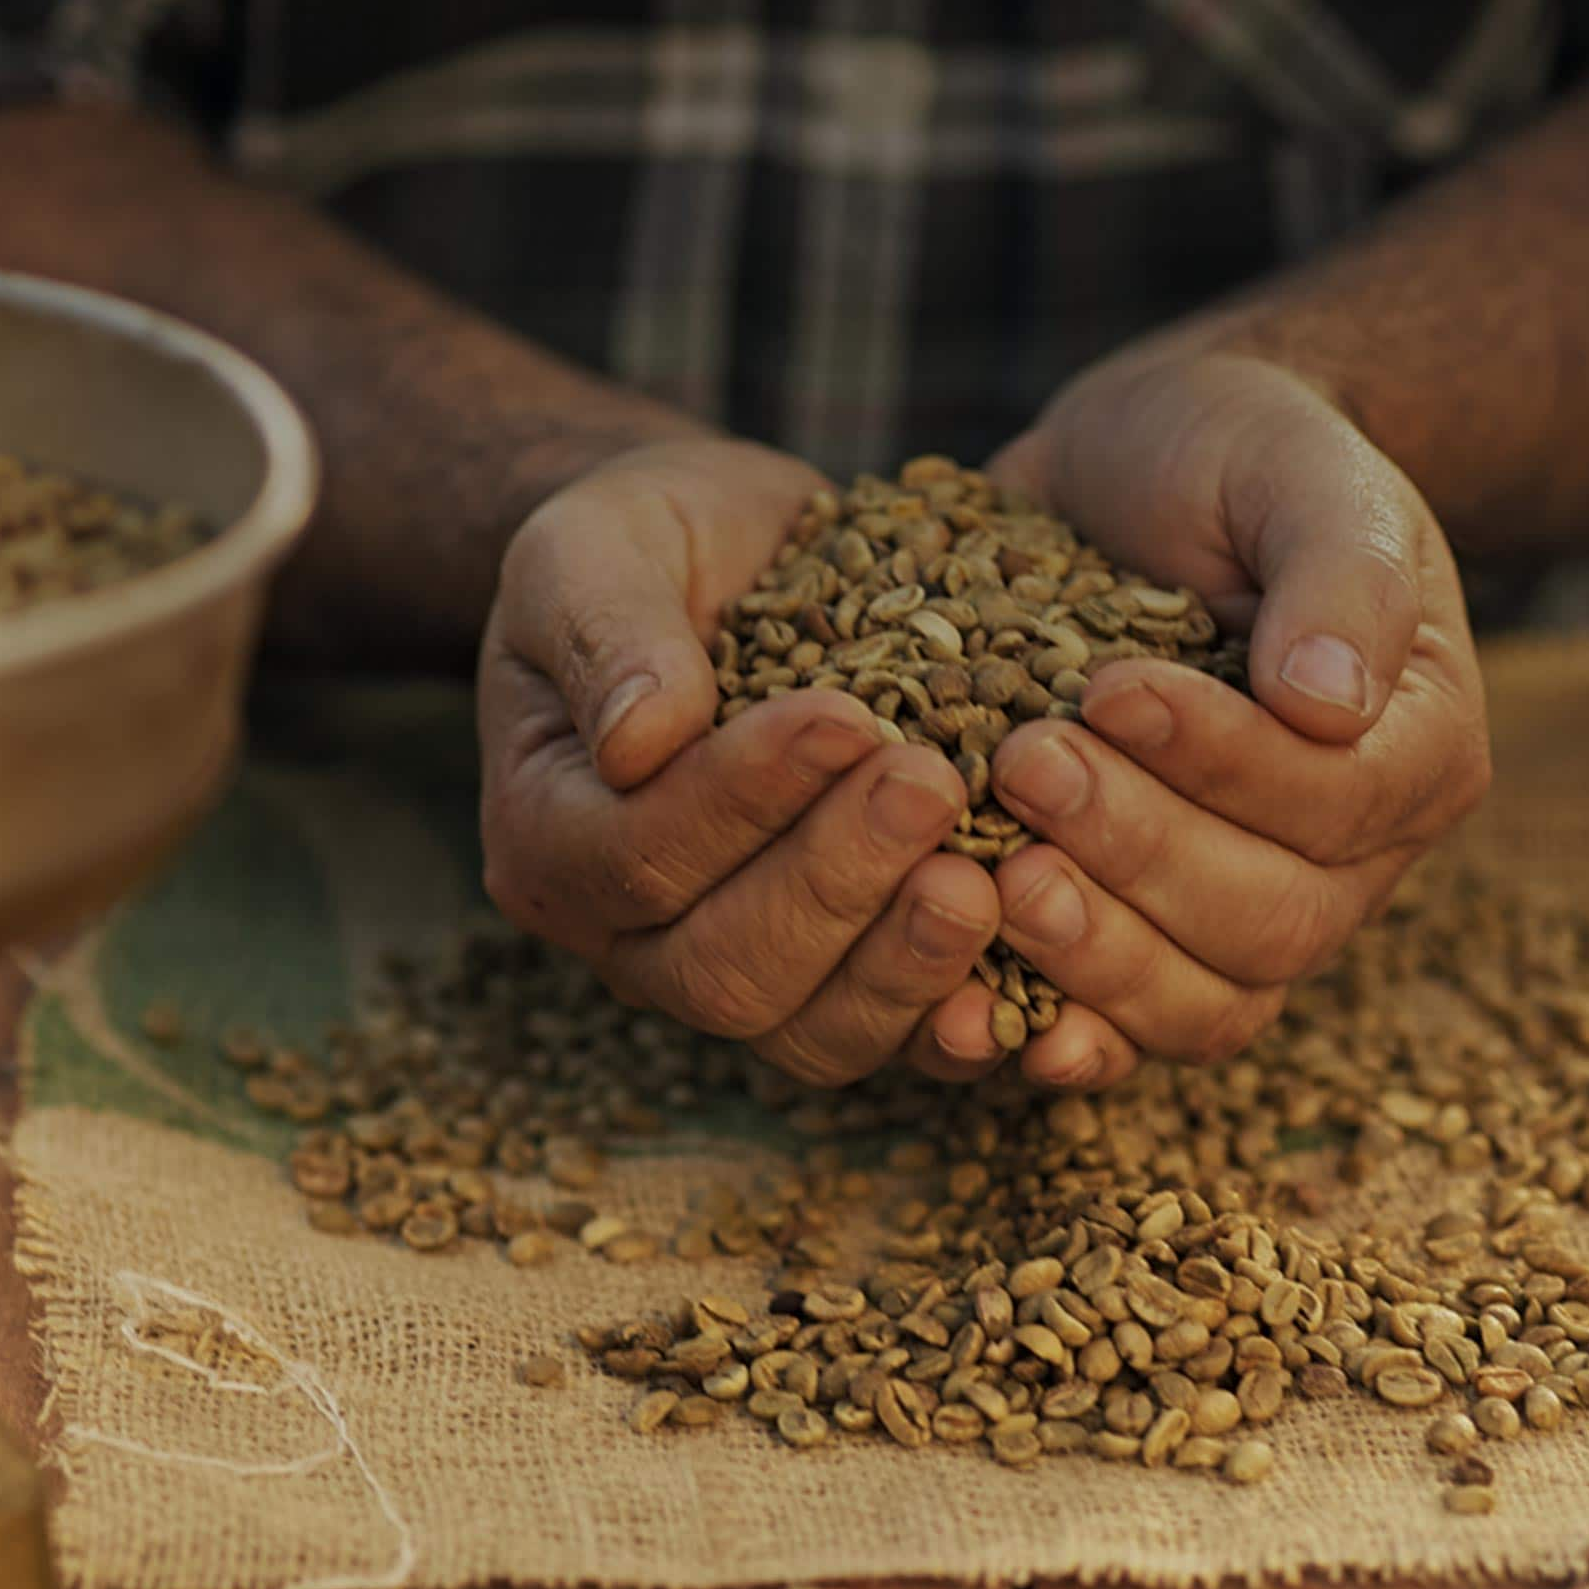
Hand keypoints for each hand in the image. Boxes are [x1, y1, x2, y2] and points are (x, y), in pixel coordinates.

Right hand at [477, 437, 1000, 1084]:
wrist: (743, 565)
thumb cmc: (653, 545)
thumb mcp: (596, 545)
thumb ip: (605, 628)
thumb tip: (639, 737)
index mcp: (549, 839)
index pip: (636, 856)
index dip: (742, 799)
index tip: (842, 716)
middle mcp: (635, 941)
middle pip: (728, 968)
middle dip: (836, 881)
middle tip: (930, 785)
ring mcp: (746, 978)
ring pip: (817, 1032)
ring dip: (908, 965)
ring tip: (991, 879)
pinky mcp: (848, 985)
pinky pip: (903, 1042)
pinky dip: (970, 1024)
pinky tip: (1039, 985)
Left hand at [957, 349, 1488, 1088]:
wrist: (1141, 473)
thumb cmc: (1235, 455)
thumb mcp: (1298, 468)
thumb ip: (1338, 573)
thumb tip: (1330, 701)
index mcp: (1415, 746)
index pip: (1335, 799)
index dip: (1221, 764)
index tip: (1108, 688)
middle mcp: (1352, 856)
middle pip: (1267, 922)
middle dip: (1138, 855)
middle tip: (1023, 766)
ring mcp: (1250, 910)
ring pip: (1201, 1001)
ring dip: (1092, 957)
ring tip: (990, 879)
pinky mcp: (1147, 933)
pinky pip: (1122, 1030)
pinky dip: (1048, 1033)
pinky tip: (958, 1015)